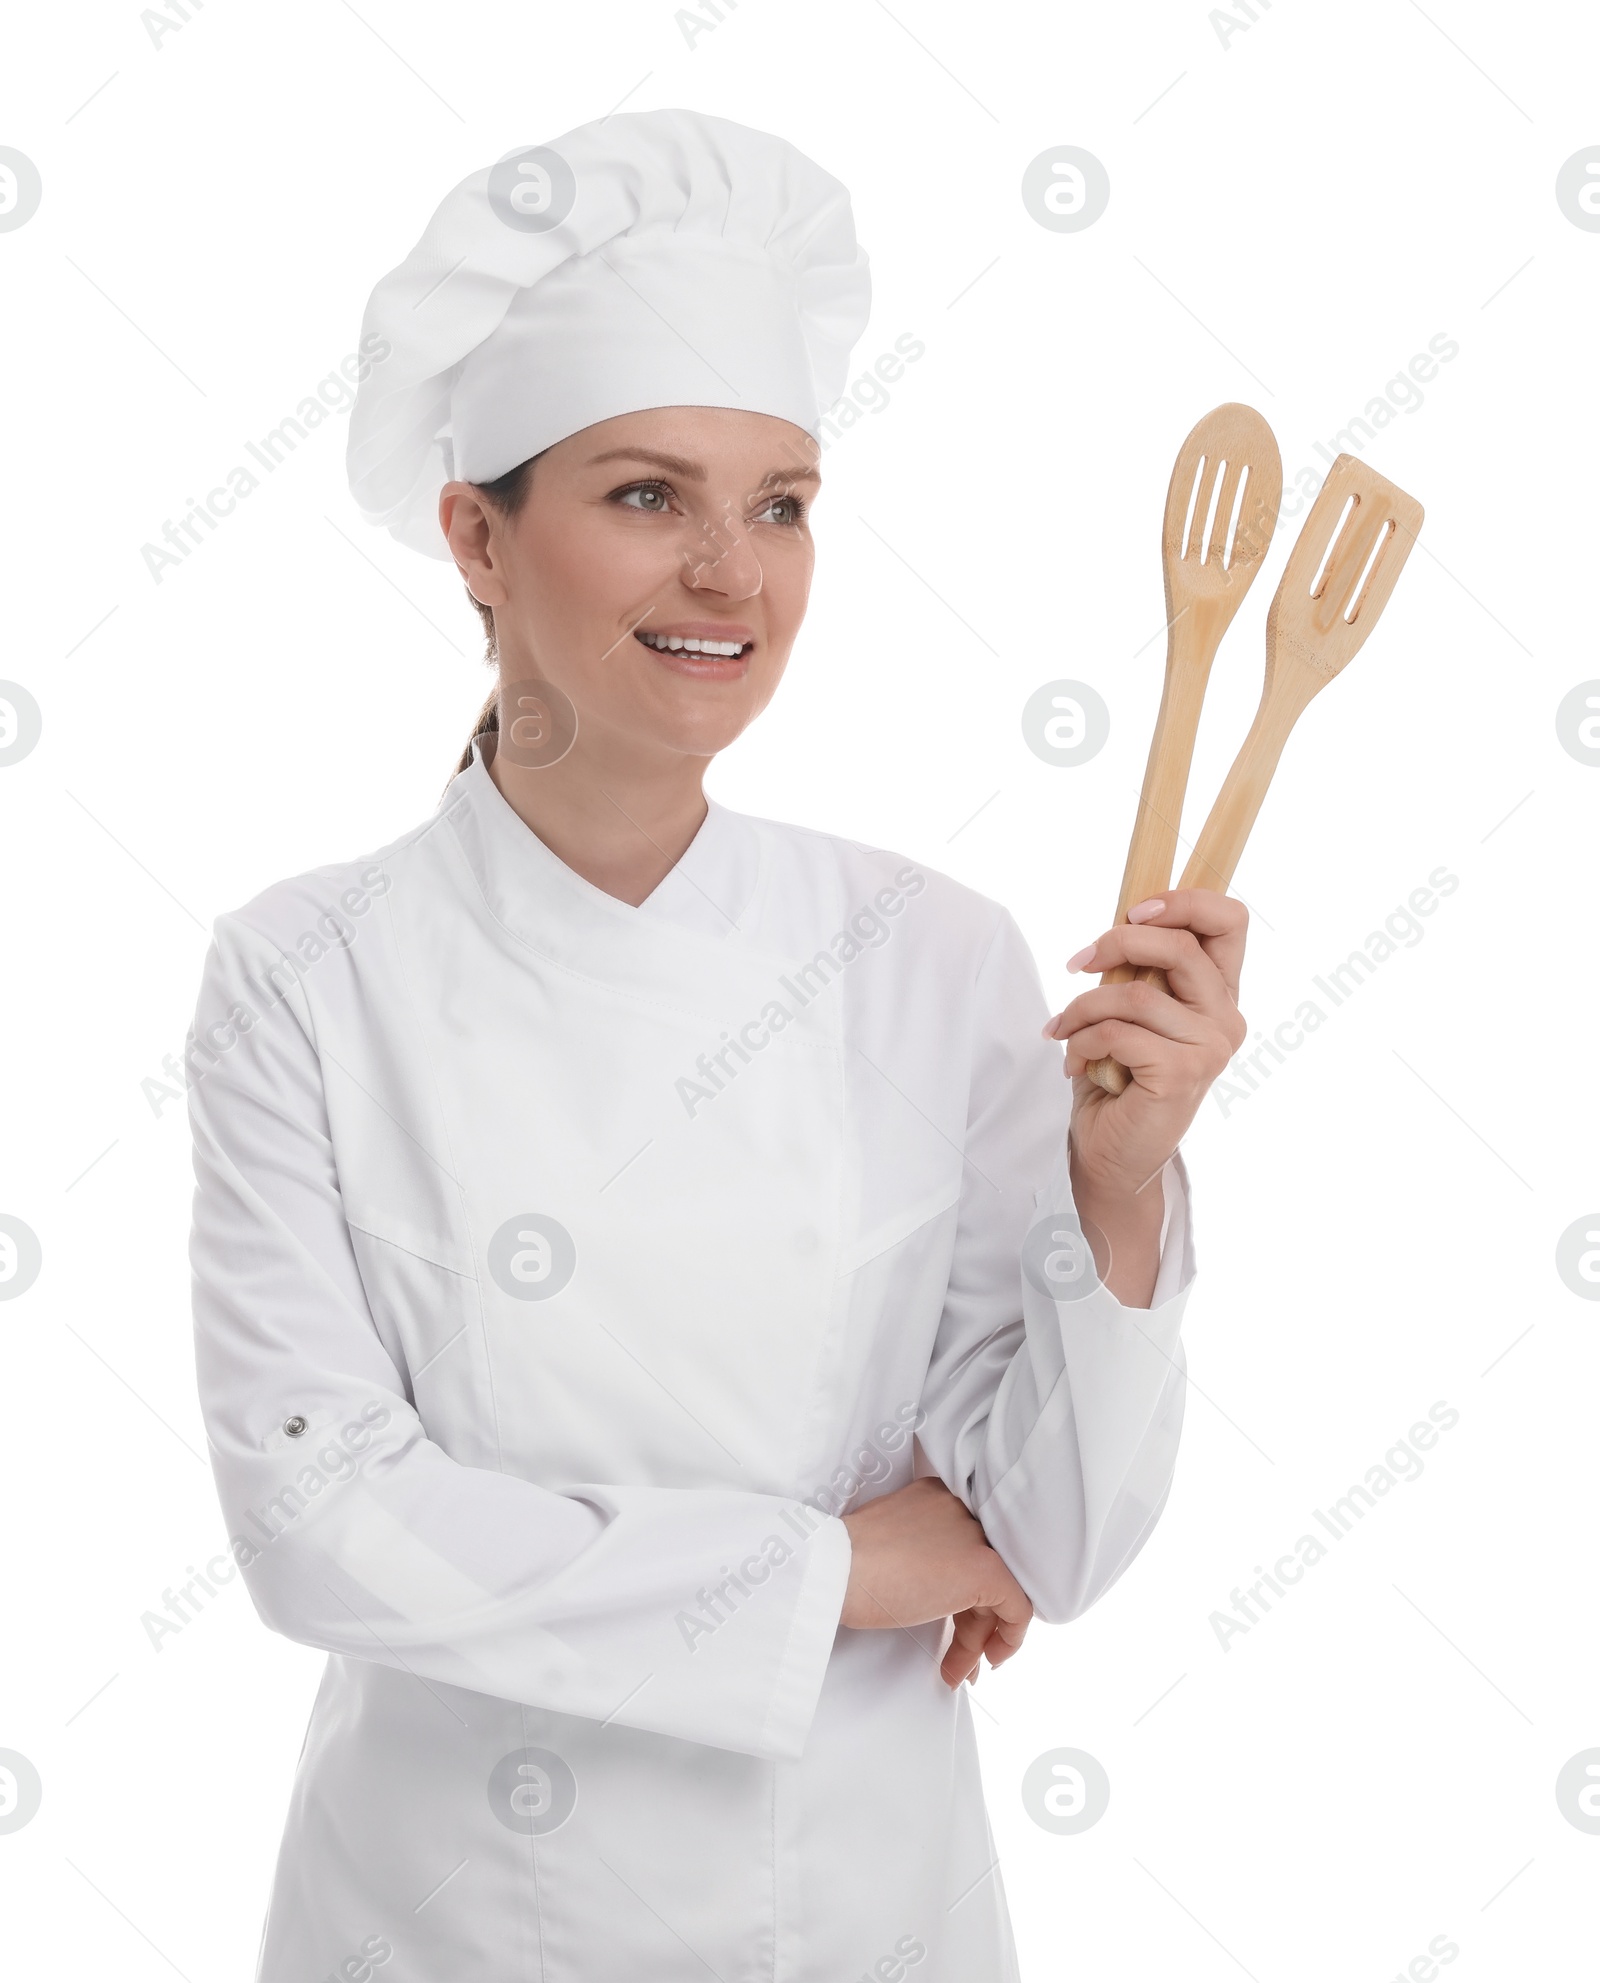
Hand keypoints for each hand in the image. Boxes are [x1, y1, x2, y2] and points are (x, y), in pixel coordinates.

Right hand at [840, 1477, 1032, 1686]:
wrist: (836, 1569)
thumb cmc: (845, 1563)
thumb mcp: (891, 1546)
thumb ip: (921, 1554)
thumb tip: (937, 1589)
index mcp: (937, 1497)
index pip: (964, 1547)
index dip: (960, 1592)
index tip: (950, 1619)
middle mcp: (963, 1509)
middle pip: (981, 1571)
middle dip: (971, 1621)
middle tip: (955, 1656)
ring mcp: (976, 1538)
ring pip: (997, 1592)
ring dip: (979, 1638)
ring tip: (959, 1670)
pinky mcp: (985, 1569)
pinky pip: (1016, 1607)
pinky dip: (1010, 1637)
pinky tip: (990, 1658)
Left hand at [1043, 890, 1247, 1301]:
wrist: (1112, 1155)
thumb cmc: (1118, 1078)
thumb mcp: (1131, 1011)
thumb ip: (1140, 970)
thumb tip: (1118, 925)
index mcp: (1219, 993)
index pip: (1229, 920)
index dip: (1182, 901)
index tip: (1132, 912)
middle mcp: (1226, 1017)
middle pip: (1181, 945)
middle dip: (1116, 942)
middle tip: (1076, 963)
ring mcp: (1210, 1047)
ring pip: (1135, 992)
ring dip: (1082, 1007)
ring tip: (1063, 1030)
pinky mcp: (1181, 1074)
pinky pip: (1117, 1032)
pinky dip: (1080, 1042)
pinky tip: (1074, 1064)